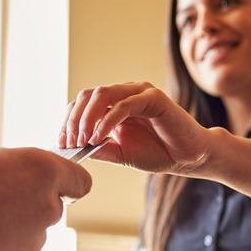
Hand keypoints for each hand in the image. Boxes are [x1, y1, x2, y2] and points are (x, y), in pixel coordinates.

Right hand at [0, 147, 91, 250]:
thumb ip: (7, 171)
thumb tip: (7, 181)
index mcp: (41, 172)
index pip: (79, 181)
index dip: (66, 183)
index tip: (53, 187)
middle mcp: (45, 209)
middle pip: (48, 210)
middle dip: (25, 208)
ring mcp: (30, 245)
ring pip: (27, 238)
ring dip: (6, 234)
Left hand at [59, 82, 211, 175]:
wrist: (188, 158)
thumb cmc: (158, 153)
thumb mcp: (120, 154)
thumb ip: (98, 149)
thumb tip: (72, 150)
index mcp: (114, 103)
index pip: (82, 104)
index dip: (68, 122)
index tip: (61, 144)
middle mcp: (125, 93)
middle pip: (87, 95)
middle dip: (73, 120)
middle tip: (69, 143)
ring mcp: (139, 92)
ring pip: (102, 94)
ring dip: (87, 118)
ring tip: (83, 140)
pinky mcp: (154, 98)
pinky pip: (124, 105)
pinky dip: (107, 121)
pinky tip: (99, 137)